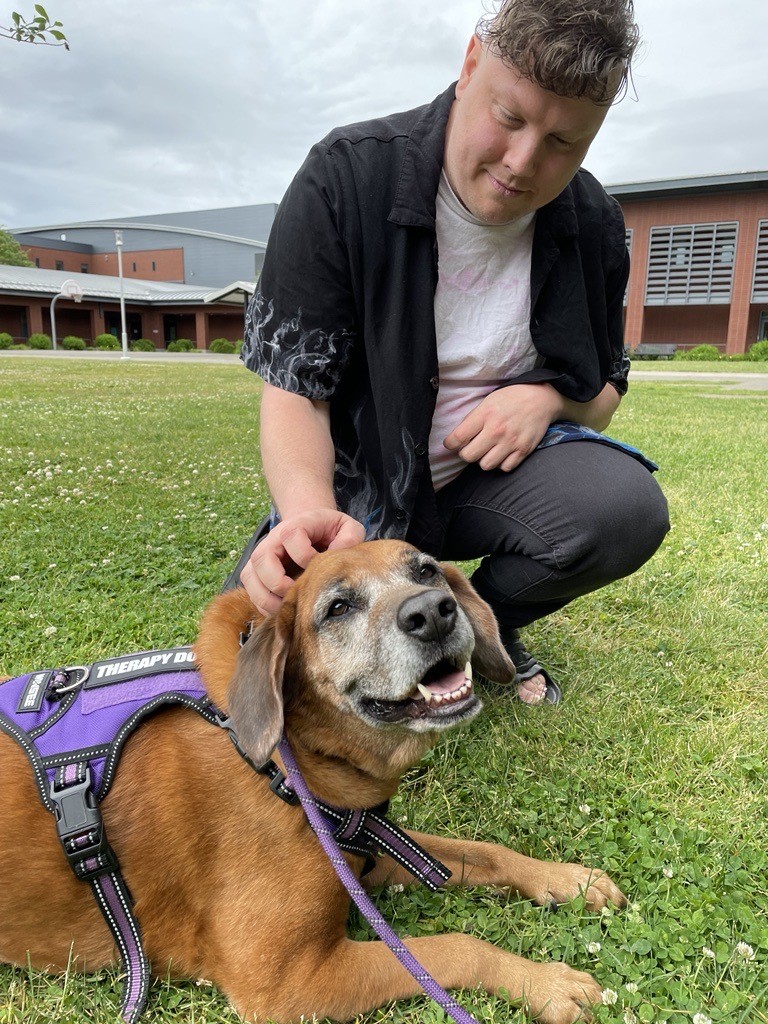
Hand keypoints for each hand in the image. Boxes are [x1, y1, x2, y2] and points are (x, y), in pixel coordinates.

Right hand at [240, 509, 365, 614]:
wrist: (312, 531)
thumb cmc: (330, 532)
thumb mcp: (347, 528)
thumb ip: (350, 537)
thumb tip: (339, 556)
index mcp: (295, 525)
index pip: (291, 536)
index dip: (304, 554)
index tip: (318, 565)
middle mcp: (272, 540)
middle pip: (261, 559)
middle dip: (279, 582)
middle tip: (298, 594)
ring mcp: (260, 558)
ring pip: (250, 578)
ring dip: (267, 599)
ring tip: (289, 608)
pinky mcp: (256, 575)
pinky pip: (251, 593)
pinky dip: (264, 606)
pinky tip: (283, 611)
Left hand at [443, 384, 563, 471]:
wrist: (541, 399)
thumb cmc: (511, 399)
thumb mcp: (488, 401)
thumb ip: (473, 419)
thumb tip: (457, 437)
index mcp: (485, 415)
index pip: (458, 438)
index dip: (450, 444)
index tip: (451, 444)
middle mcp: (497, 430)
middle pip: (469, 456)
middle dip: (466, 453)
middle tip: (471, 447)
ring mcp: (511, 442)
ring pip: (486, 465)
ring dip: (484, 460)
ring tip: (488, 451)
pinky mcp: (524, 450)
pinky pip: (505, 468)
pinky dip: (501, 463)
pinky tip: (502, 454)